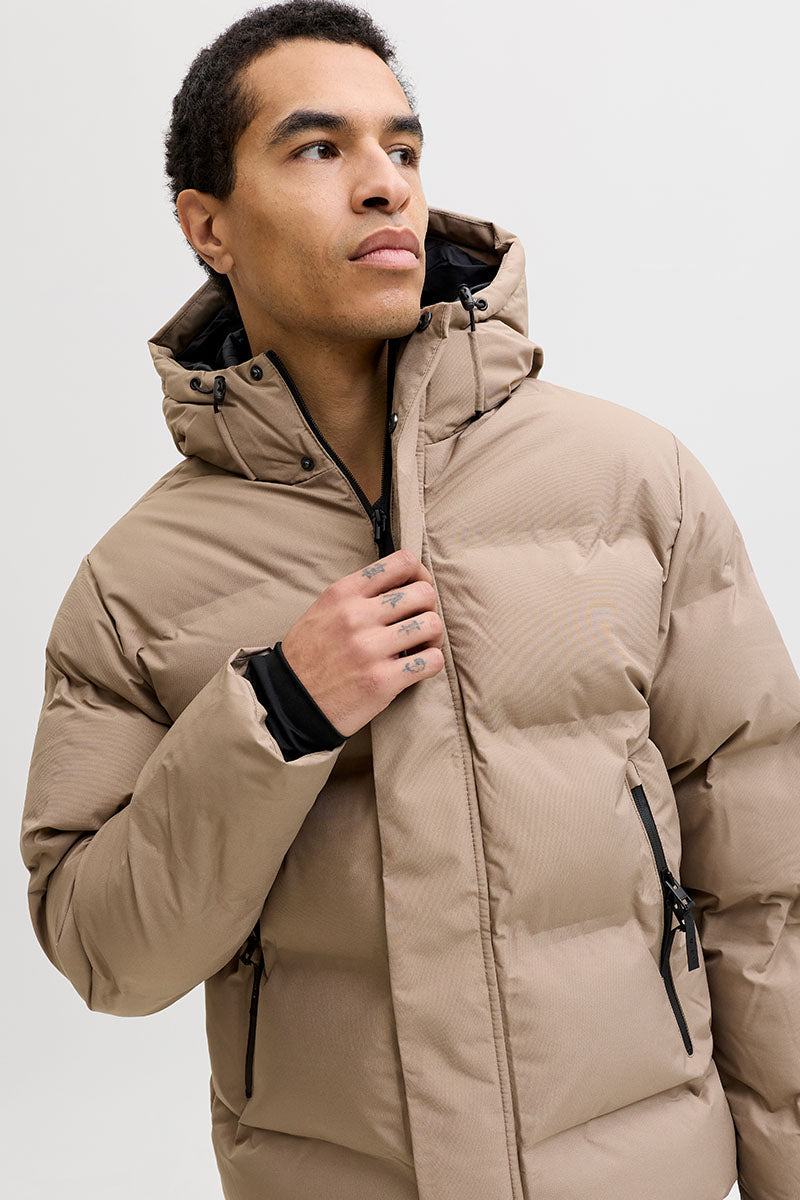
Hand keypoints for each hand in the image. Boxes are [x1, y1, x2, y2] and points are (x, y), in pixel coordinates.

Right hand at [279, 548, 444, 737]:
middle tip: (419, 626)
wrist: (288, 703)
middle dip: (429, 609)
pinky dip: (431, 663)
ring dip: (433, 638)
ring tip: (419, 648)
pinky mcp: (382, 681)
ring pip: (432, 625)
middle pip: (424, 593)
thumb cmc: (309, 657)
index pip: (403, 562)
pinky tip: (416, 667)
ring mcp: (370, 648)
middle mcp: (356, 616)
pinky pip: (432, 661)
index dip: (420, 575)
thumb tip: (402, 583)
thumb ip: (358, 594)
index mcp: (344, 593)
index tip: (416, 591)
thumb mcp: (323, 610)